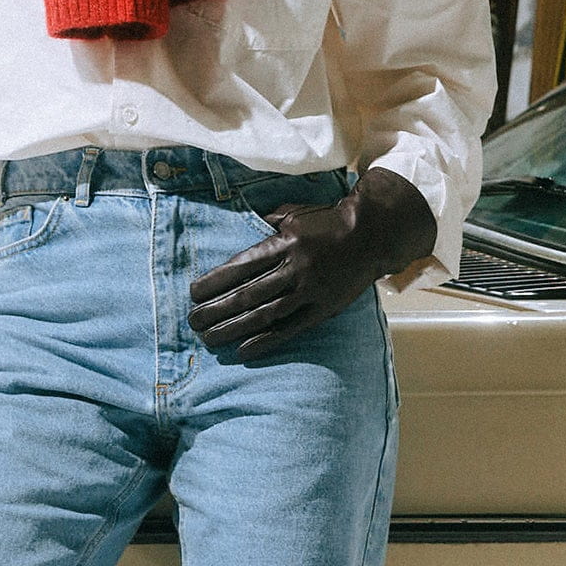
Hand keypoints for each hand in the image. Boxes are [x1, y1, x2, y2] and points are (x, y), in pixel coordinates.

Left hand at [187, 167, 435, 362]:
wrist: (372, 234)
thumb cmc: (328, 222)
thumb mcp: (295, 214)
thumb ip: (269, 223)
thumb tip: (244, 224)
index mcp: (284, 242)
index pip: (241, 266)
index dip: (214, 282)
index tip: (193, 293)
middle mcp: (294, 268)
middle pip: (247, 293)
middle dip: (216, 309)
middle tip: (193, 322)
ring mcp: (309, 291)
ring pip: (264, 314)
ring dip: (234, 329)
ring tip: (210, 339)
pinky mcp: (323, 309)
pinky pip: (290, 329)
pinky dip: (266, 341)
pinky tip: (243, 351)